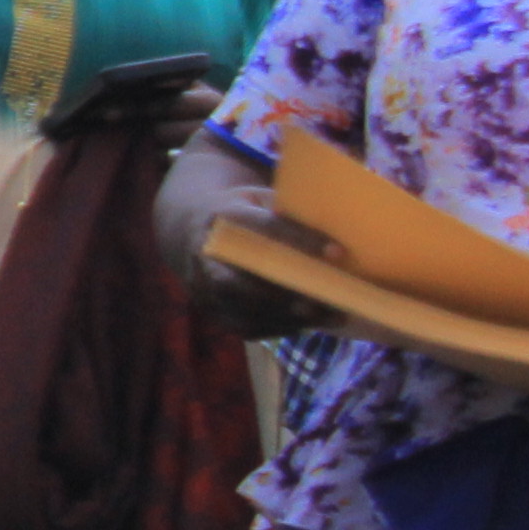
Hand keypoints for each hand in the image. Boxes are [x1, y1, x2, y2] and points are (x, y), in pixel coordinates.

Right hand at [153, 131, 332, 338]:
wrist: (190, 231)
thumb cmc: (242, 214)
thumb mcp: (260, 201)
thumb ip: (288, 214)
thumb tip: (333, 239)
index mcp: (222, 217)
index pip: (263, 229)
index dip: (300, 241)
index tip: (338, 252)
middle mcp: (204, 254)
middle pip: (240, 281)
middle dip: (285, 295)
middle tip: (328, 300)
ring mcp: (201, 286)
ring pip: (242, 310)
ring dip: (289, 317)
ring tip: (330, 316)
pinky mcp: (210, 310)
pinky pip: (244, 327)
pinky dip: (279, 328)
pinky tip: (306, 323)